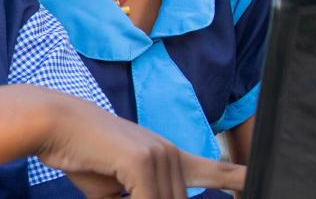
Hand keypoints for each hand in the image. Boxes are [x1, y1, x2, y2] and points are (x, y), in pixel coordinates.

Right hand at [35, 92, 244, 198]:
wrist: (56, 124)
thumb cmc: (83, 157)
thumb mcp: (116, 192)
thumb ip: (143, 198)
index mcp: (170, 158)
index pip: (219, 171)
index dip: (241, 180)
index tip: (260, 181)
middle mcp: (172, 154)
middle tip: (121, 186)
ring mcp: (160, 155)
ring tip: (112, 176)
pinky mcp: (143, 160)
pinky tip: (111, 181)